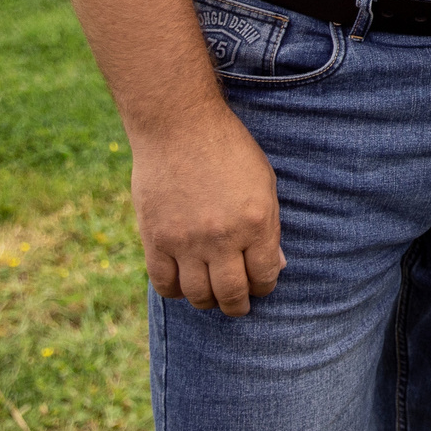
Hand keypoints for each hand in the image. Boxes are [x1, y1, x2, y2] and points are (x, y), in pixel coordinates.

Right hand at [131, 111, 286, 315]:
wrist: (179, 125)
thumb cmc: (228, 149)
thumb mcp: (263, 182)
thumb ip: (269, 227)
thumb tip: (274, 267)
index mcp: (256, 222)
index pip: (264, 276)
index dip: (264, 287)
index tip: (259, 286)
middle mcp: (222, 237)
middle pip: (231, 294)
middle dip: (238, 305)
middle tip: (237, 304)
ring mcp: (186, 241)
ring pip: (198, 295)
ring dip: (207, 301)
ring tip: (211, 295)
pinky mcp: (156, 239)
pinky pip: (164, 284)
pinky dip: (175, 291)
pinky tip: (183, 282)